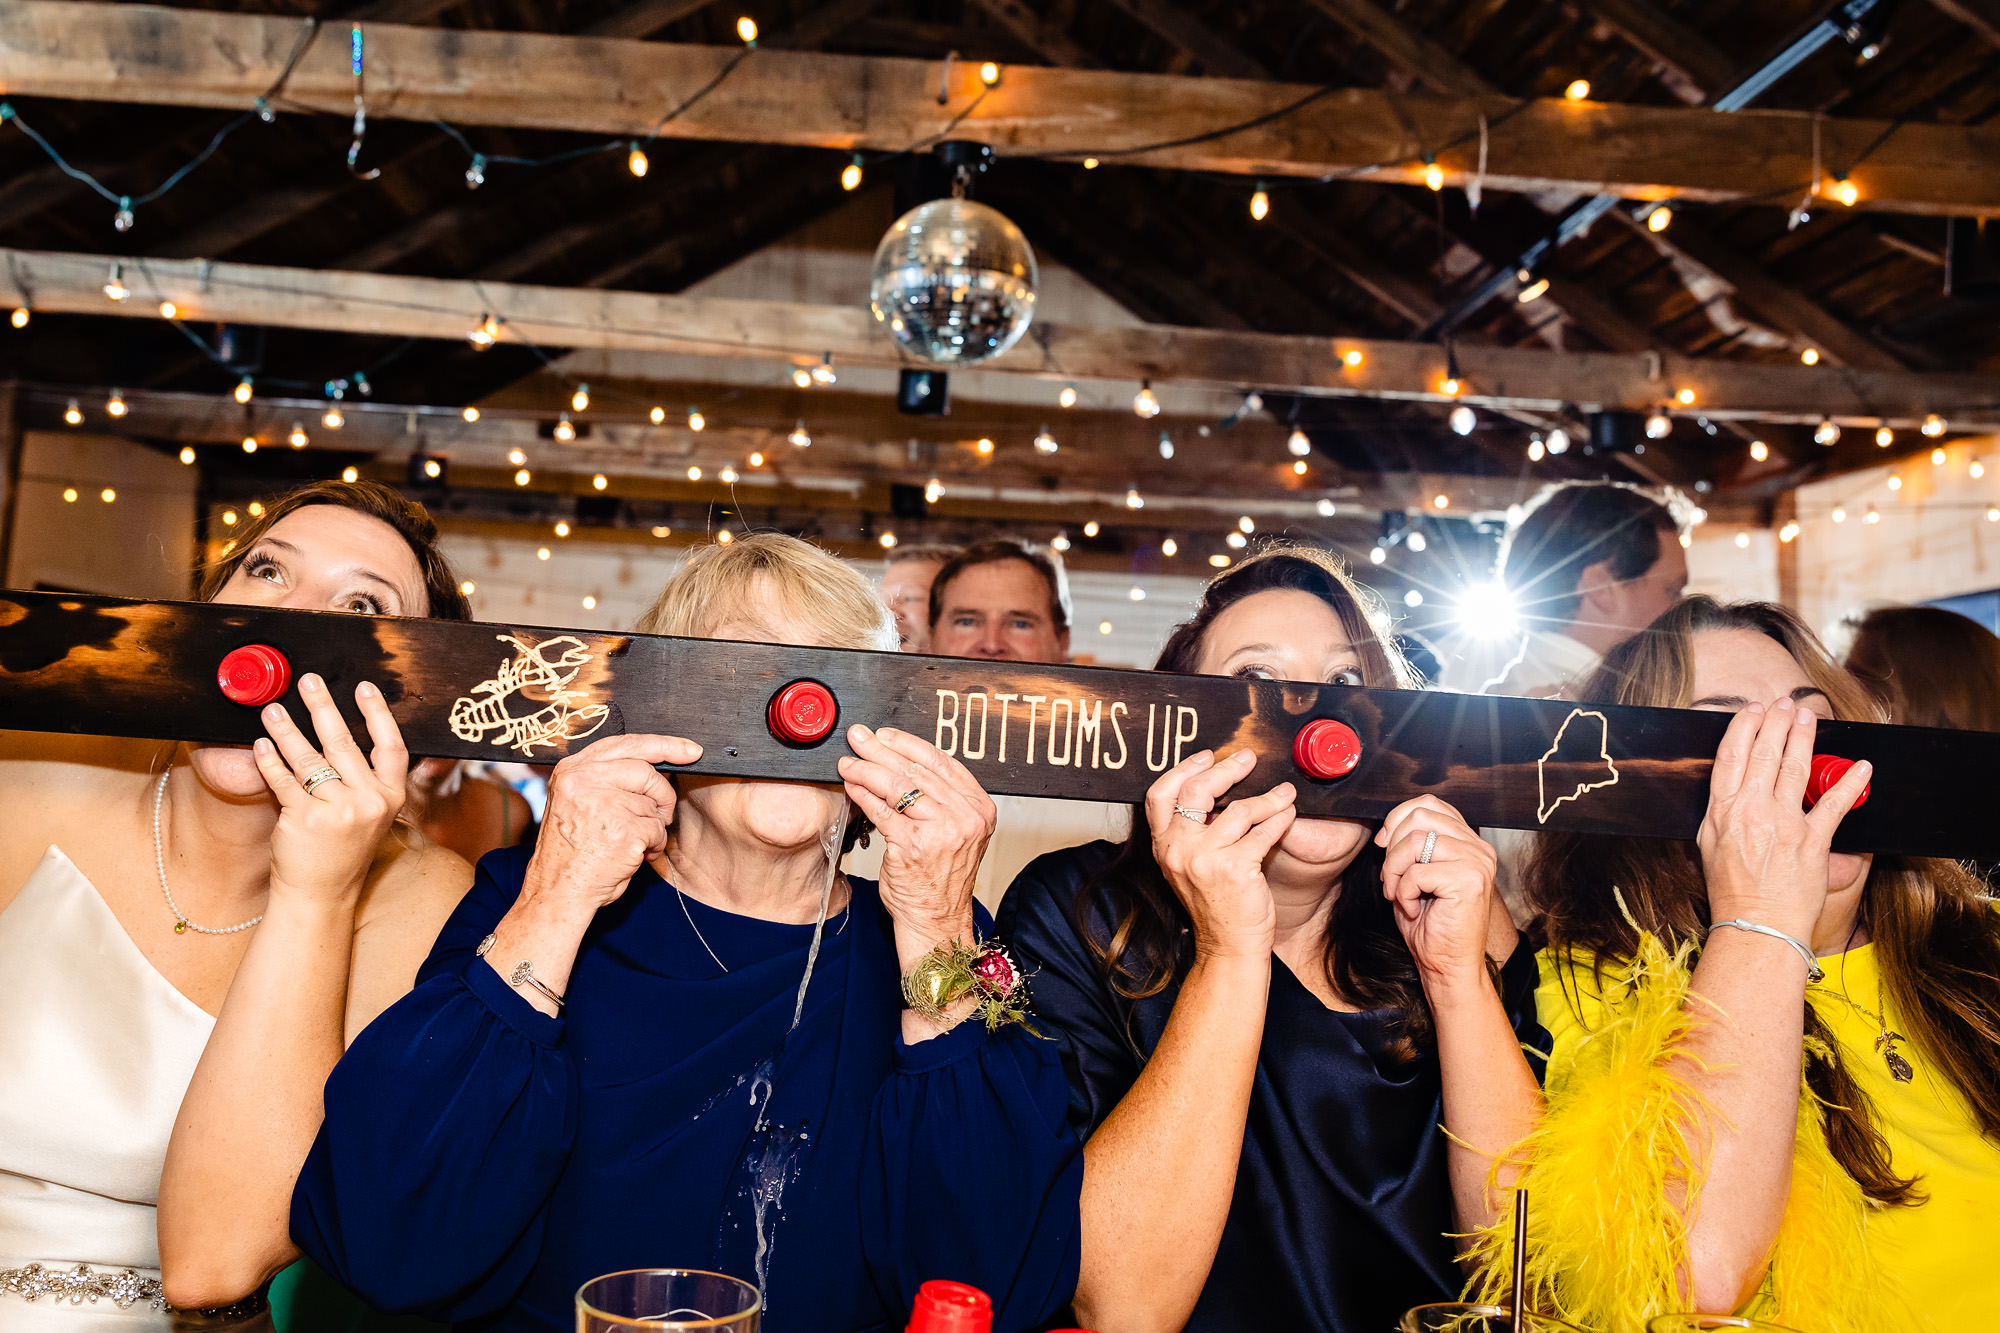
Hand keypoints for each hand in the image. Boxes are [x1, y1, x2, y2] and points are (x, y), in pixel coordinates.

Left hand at [253, 674, 406, 904]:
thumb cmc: (342, 851)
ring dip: (287, 729)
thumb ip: (363, 781)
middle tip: (308, 681)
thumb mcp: (369, 816)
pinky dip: (269, 760)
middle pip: (344, 743)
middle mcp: (369, 802)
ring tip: (272, 710)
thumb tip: (339, 733)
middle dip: (323, 707)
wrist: (322, 893)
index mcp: (391, 798)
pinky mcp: (305, 819)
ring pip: (309, 758)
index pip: (391, 747)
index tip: (365, 687)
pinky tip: (259, 745)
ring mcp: (338, 811)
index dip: (378, 714)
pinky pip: (283, 780)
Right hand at [524, 734, 701, 912]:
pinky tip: (632, 855)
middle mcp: (585, 781)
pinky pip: (657, 830)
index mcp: (572, 770)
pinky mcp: (623, 831)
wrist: (558, 890)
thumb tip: (653, 766)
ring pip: (653, 804)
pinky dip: (653, 846)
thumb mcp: (573, 800)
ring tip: (630, 842)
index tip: (689, 750)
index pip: (627, 744)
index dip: (664, 745)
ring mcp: (604, 805)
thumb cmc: (569, 850)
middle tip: (659, 815)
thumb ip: (604, 777)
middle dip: (662, 795)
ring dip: (652, 827)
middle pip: (647, 772)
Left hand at [838, 725, 993, 955]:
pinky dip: (862, 795)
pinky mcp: (913, 845)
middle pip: (917, 770)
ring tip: (848, 762)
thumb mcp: (954, 832)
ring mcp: (940, 831)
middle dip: (881, 750)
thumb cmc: (940, 877)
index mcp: (979, 808)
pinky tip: (850, 787)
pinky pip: (882, 811)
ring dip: (867, 770)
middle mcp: (965, 817)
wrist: (936, 920)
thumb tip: (901, 763)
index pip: (942, 762)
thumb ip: (939, 799)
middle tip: (859, 737)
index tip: (885, 735)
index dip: (908, 744)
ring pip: (898, 786)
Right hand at [1146, 748, 1293, 961]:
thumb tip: (1214, 789)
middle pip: (1197, 791)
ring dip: (1267, 796)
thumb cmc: (1214, 904)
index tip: (1205, 756)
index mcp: (1164, 846)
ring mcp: (1205, 860)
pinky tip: (1288, 813)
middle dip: (1226, 769)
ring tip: (1283, 792)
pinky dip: (1279, 818)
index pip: (1160, 796)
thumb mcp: (1188, 867)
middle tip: (1247, 758)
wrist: (1228, 946)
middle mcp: (1179, 851)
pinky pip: (1262, 831)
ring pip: (1238, 809)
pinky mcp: (1235, 869)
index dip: (1183, 770)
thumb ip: (1191, 833)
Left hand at [1374, 795, 1497, 993]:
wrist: (1446, 966)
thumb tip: (1386, 830)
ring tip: (1398, 894)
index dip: (1398, 819)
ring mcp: (1477, 863)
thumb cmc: (1429, 924)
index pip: (1429, 804)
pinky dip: (1404, 892)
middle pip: (1420, 816)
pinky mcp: (1469, 881)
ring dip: (1395, 870)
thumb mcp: (1414, 875)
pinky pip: (1417, 872)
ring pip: (1415, 841)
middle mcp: (1478, 848)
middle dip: (1393, 847)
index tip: (1384, 845)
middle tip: (1390, 878)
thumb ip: (1409, 846)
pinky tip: (1411, 909)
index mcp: (1468, 842)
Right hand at [1697, 699, 1869, 938]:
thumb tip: (1729, 790)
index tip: (1752, 711)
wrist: (1755, 926)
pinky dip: (1850, 783)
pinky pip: (1834, 805)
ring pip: (1795, 768)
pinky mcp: (1813, 841)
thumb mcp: (1708, 845)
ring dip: (1803, 738)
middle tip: (1785, 705)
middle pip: (1764, 754)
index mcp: (1722, 811)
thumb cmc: (1731, 891)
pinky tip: (1861, 766)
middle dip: (1776, 723)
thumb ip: (1720, 813)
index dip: (1744, 728)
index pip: (1732, 756)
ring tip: (1809, 718)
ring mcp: (1784, 824)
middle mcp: (1751, 811)